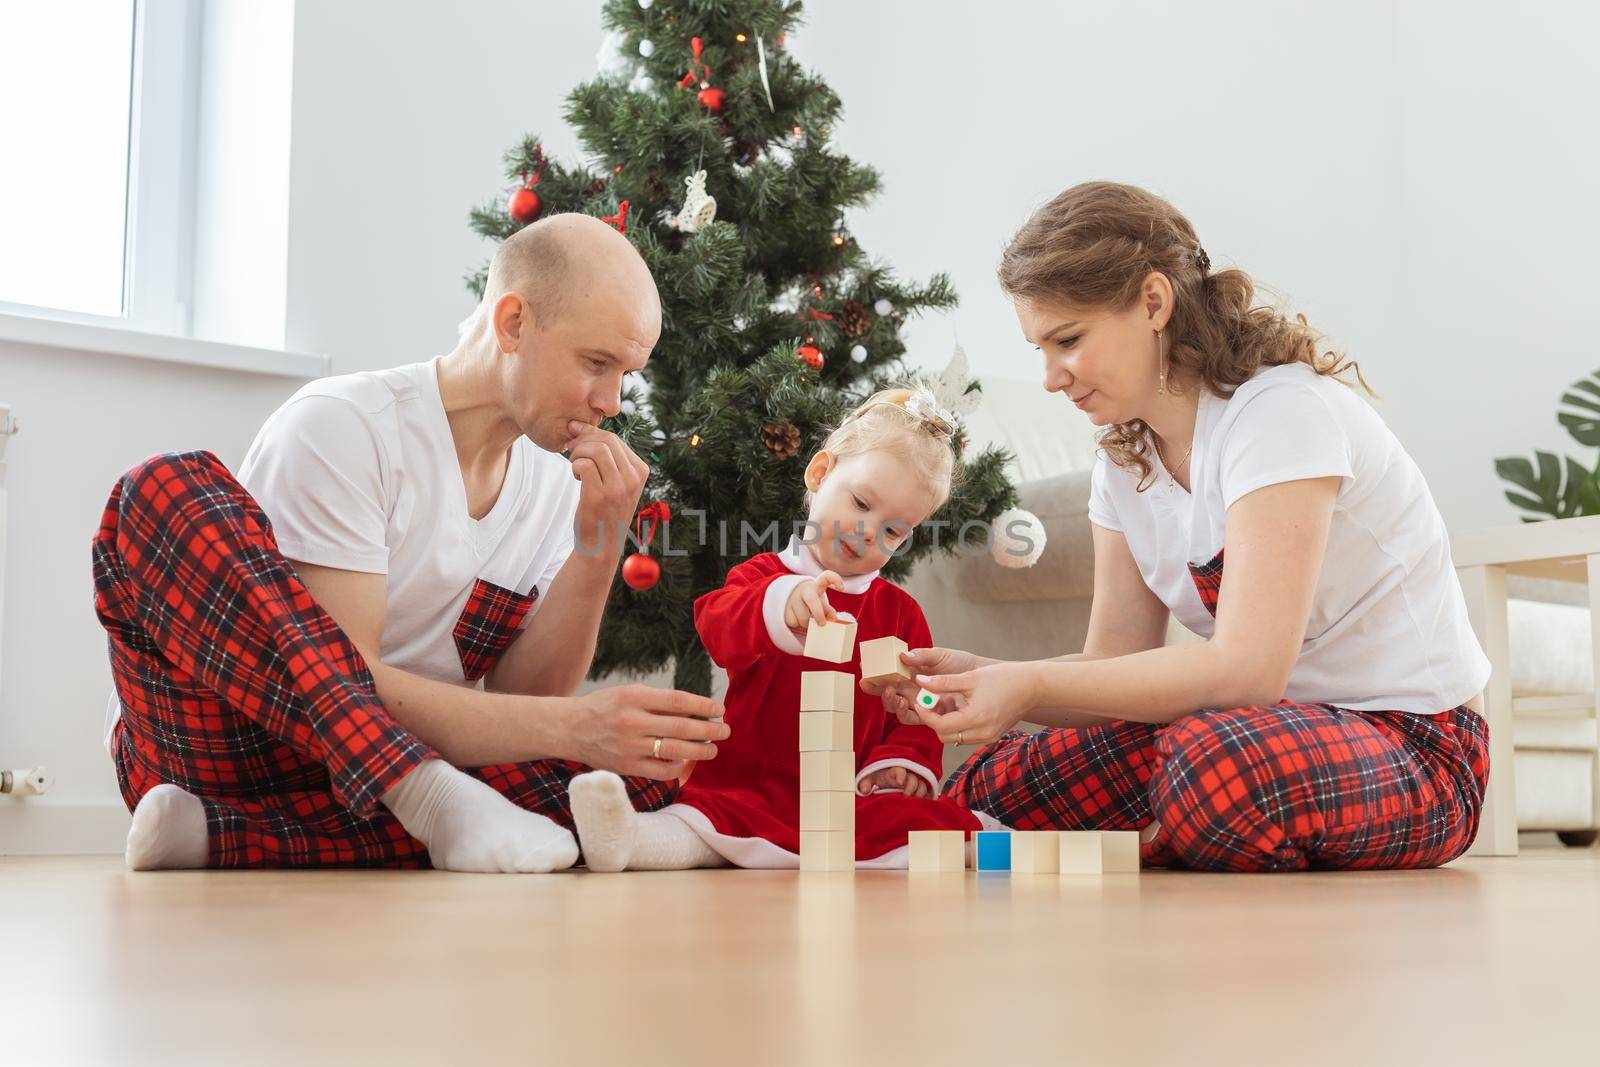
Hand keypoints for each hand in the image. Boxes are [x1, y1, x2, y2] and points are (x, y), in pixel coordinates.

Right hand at [565, 684, 729, 780]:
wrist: (570, 728)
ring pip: (675, 750)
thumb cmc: (605, 707)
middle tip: (726, 730)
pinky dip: (678, 766)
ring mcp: (629, 746)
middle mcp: (632, 721)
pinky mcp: (626, 767)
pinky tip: (685, 761)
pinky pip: (661, 771)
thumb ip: (659, 701)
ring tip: (713, 748)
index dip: (704, 706)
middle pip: (682, 727)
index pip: (678, 701)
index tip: (720, 709)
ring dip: (700, 750)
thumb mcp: (629, 693)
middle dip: (709, 729)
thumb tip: (697, 710)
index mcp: (634, 697)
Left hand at [566, 422, 648, 554]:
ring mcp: (618, 488)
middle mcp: (633, 478)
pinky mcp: (600, 496)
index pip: (615, 439)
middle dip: (584, 441)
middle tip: (572, 452)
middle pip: (606, 440)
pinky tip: (577, 477)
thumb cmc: (604, 511)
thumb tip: (580, 426)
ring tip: (575, 465)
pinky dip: (575, 466)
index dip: (592, 435)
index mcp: (641, 471)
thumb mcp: (616, 483)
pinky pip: (585, 465)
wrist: (600, 545)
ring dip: (579, 453)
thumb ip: (608, 458)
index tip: (578, 442)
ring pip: (596, 449)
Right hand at [783, 571, 842, 629]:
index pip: (826, 576)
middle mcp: (804, 589)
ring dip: (808, 624)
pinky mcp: (784, 608)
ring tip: (809, 622)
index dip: (835, 579)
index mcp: (816, 585)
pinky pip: (793, 622)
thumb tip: (832, 619)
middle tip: (822, 624)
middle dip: (818, 614)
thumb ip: (828, 610)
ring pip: (803, 617)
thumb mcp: (820, 602)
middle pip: (811, 600)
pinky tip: (799, 620)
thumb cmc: (811, 602)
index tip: (842, 589)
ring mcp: (792, 598)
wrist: (790, 598)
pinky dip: (798, 625)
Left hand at [857, 765, 930, 797]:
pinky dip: (926, 798)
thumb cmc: (879, 776)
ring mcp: (914, 780)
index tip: (899, 782)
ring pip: (922, 785)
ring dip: (919, 793)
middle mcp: (906, 774)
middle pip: (913, 778)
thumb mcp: (870, 778)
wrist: (886, 775)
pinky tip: (922, 804)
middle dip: (911, 787)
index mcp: (894, 771)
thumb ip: (866, 783)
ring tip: (913, 802)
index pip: (899, 770)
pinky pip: (927, 792)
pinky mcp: (918, 788)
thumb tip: (864, 790)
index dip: (901, 775)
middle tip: (906, 796)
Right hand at [860, 646, 991, 725]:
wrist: (981, 676)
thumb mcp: (941, 655)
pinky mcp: (931, 715)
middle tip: (883, 687)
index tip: (865, 677)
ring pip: (899, 709)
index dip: (875, 679)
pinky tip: (910, 706)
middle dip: (880, 693)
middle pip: (888, 696)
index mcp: (910, 674)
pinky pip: (915, 718)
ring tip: (896, 696)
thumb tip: (904, 655)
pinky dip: (908, 713)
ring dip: (893, 704)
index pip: (887, 678)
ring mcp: (921, 703)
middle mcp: (912, 690)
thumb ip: (923, 656)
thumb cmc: (961, 663)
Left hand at [910, 661, 1041, 746]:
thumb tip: (920, 682)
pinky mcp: (991, 736)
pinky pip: (966, 736)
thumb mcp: (970, 677)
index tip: (920, 700)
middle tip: (930, 701)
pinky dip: (957, 725)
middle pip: (944, 736)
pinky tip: (959, 708)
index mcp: (975, 718)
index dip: (925, 713)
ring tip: (945, 702)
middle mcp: (982, 733)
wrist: (1032, 686)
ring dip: (944, 723)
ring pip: (954, 738)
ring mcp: (988, 737)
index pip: (939, 725)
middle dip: (933, 719)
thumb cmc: (1004, 678)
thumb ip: (942, 682)